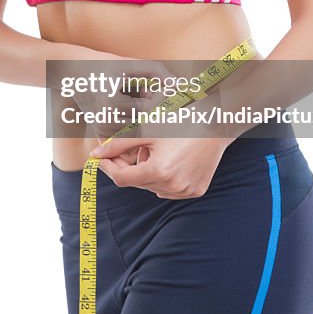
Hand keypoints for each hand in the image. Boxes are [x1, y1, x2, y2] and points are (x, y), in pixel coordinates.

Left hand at [87, 135, 232, 198]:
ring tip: (155, 150)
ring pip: (152, 187)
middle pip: (136, 182)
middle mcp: (172, 186)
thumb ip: (119, 144)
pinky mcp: (195, 191)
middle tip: (128, 148)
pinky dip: (163, 178)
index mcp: (159, 171)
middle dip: (128, 166)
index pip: (121, 178)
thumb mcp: (147, 130)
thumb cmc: (181, 122)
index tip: (101, 158)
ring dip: (147, 171)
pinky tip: (169, 159)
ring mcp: (185, 191)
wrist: (216, 124)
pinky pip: (169, 190)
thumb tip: (96, 155)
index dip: (108, 167)